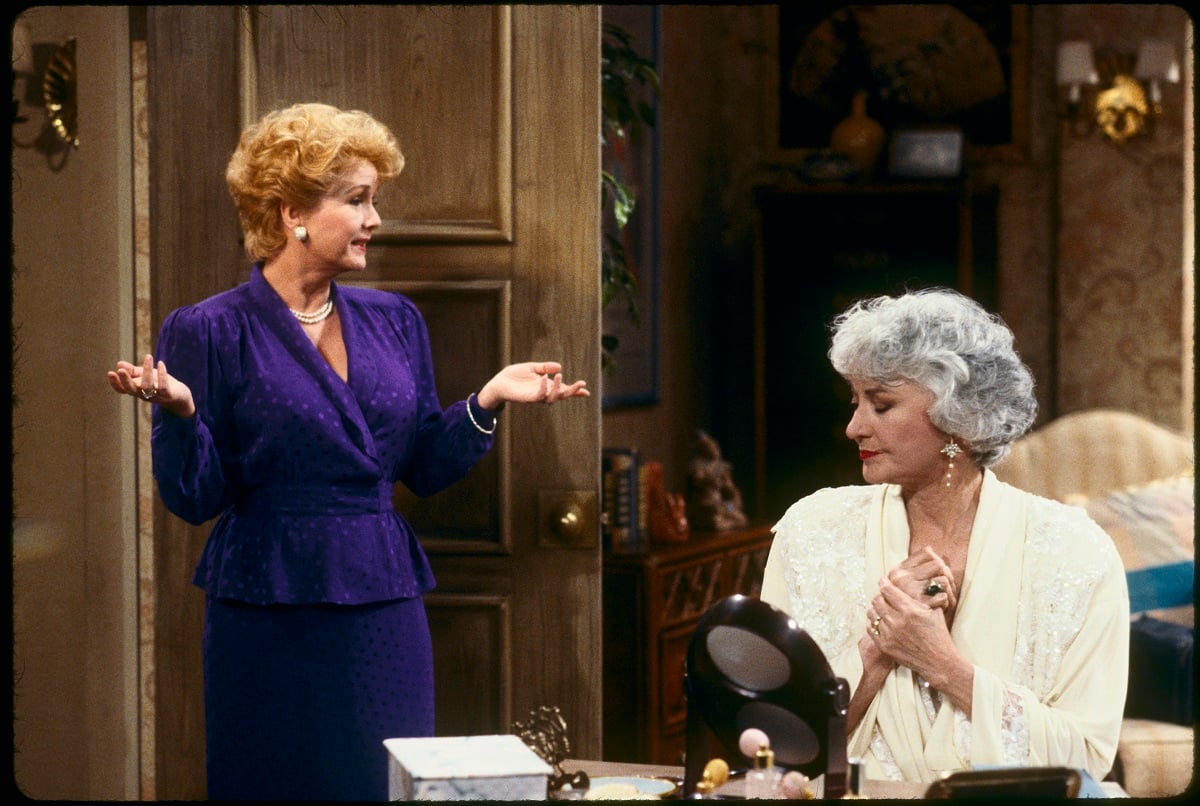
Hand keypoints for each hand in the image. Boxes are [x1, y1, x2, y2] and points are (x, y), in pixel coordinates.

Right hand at [107, 353, 195, 417]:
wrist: (180, 397)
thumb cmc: (159, 384)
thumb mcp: (145, 375)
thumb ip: (133, 371)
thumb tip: (119, 363)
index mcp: (136, 390)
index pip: (122, 389)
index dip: (115, 383)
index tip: (110, 373)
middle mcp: (144, 394)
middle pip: (131, 389)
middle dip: (125, 380)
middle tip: (120, 370)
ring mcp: (156, 396)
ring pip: (147, 386)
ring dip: (146, 371)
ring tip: (148, 356)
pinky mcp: (168, 395)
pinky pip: (163, 386)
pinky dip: (162, 375)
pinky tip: (160, 363)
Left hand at [476, 361, 588, 408]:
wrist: (498, 383)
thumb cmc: (514, 376)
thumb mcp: (532, 368)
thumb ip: (545, 367)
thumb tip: (560, 367)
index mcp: (546, 386)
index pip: (563, 389)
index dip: (575, 391)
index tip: (586, 391)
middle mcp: (544, 393)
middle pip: (562, 395)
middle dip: (572, 391)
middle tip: (582, 384)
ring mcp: (536, 397)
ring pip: (552, 397)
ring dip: (557, 387)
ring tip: (559, 376)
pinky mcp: (528, 399)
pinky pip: (539, 395)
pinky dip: (543, 387)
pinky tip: (544, 377)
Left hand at [866, 575, 958, 689]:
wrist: (938, 661)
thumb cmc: (938, 635)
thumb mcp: (934, 611)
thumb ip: (923, 595)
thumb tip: (913, 582)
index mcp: (910, 610)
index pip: (887, 590)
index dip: (884, 582)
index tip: (883, 580)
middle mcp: (897, 621)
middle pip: (877, 600)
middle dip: (880, 596)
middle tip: (885, 596)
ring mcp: (889, 634)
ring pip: (872, 613)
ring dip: (876, 609)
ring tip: (883, 609)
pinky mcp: (884, 645)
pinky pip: (871, 628)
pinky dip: (875, 623)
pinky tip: (882, 622)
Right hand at [886, 546, 957, 624]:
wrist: (904, 636)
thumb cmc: (909, 612)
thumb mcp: (905, 589)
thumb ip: (913, 572)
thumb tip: (931, 549)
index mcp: (897, 571)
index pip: (927, 552)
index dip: (938, 561)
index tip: (940, 572)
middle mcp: (901, 578)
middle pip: (938, 564)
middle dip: (947, 576)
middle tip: (948, 588)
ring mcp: (909, 591)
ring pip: (944, 579)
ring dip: (949, 591)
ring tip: (947, 600)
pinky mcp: (920, 606)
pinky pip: (944, 597)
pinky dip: (947, 602)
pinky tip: (943, 608)